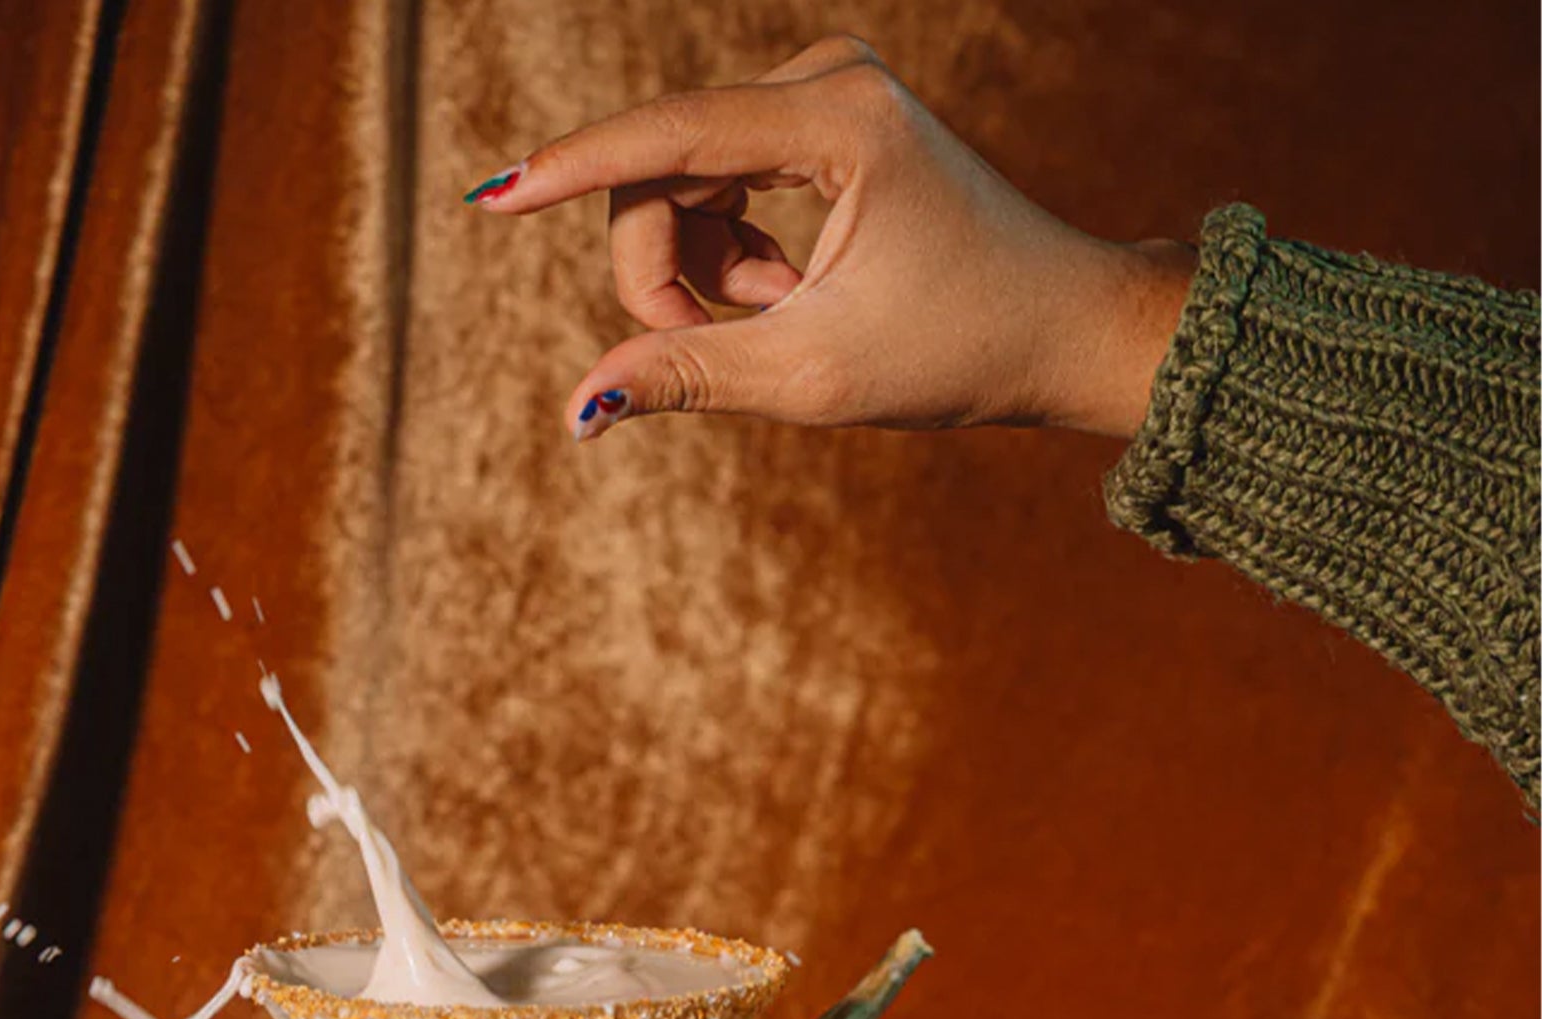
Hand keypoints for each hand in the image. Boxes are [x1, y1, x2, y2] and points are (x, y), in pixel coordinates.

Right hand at [463, 36, 1194, 441]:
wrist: (1054, 327)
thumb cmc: (954, 349)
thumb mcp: (811, 377)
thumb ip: (689, 377)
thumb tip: (581, 408)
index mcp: (837, 122)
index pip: (669, 136)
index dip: (573, 173)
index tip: (493, 199)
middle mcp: (826, 80)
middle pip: (662, 170)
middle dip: (662, 272)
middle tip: (717, 346)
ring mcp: (821, 93)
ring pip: (680, 182)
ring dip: (701, 270)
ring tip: (779, 316)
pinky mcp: (817, 120)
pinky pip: (715, 182)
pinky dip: (729, 254)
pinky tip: (788, 292)